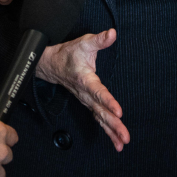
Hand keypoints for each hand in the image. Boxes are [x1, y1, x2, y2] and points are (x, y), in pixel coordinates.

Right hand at [37, 29, 128, 150]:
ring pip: (100, 118)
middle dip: (113, 125)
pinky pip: (98, 119)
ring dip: (111, 131)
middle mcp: (85, 94)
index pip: (98, 92)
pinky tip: (116, 141)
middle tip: (125, 136)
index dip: (108, 102)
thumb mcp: (84, 42)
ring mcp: (86, 101)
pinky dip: (107, 131)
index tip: (119, 112)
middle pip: (101, 112)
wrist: (52, 65)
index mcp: (85, 80)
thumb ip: (99, 39)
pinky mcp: (88, 104)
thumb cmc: (69, 53)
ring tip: (122, 144)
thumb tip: (113, 33)